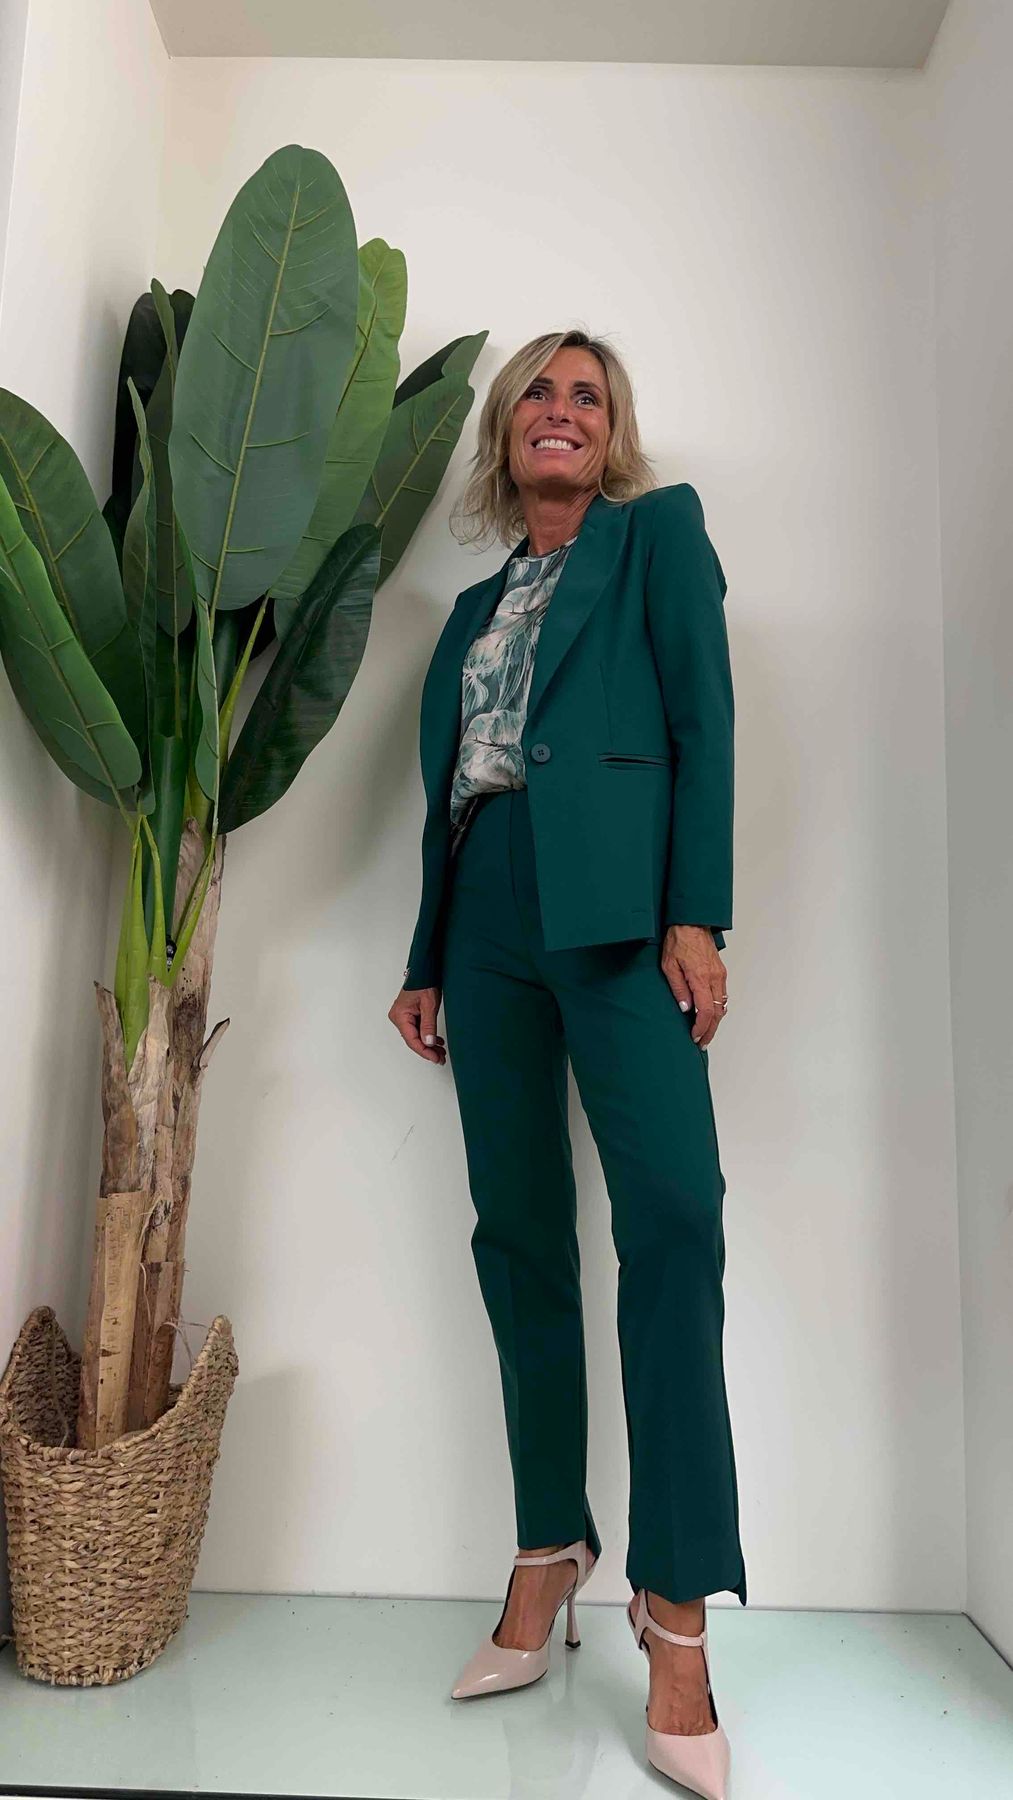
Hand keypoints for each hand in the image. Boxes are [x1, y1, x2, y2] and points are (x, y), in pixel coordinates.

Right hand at [388, 985, 446, 1063]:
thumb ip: (429, 1025)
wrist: (424, 970)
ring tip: (441, 1052)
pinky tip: (437, 1042)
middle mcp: (398, 1017)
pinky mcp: (409, 1015)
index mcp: (400, 1015)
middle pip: (413, 1040)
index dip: (424, 1051)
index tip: (435, 1058)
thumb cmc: (424, 982)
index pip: (412, 1040)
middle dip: (428, 1050)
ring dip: (428, 1044)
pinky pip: (417, 1029)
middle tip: (441, 1058)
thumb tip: (429, 1042)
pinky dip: (427, 1036)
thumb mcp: (429, 1005)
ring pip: (416, 1036)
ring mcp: (403, 1016)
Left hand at [660, 925, 726, 1047]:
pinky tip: (710, 1013)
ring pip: (722, 1005)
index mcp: (701, 978)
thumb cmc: (679, 940)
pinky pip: (722, 995)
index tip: (695, 1036)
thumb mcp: (669, 965)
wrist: (692, 922)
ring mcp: (719, 975)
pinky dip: (717, 1009)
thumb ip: (678, 988)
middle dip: (710, 1030)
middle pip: (717, 1013)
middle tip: (702, 1042)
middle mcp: (714, 978)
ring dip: (715, 1021)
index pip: (705, 1011)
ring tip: (706, 1032)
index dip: (702, 1028)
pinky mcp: (720, 971)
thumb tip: (684, 1008)